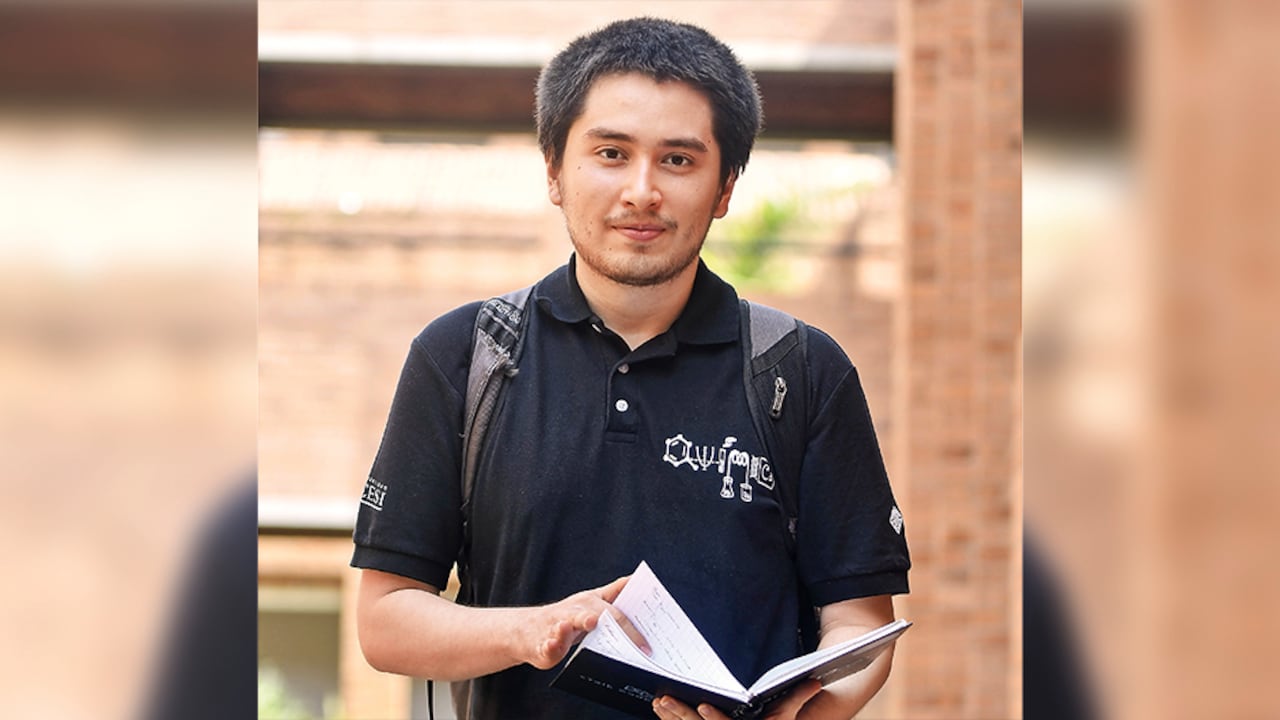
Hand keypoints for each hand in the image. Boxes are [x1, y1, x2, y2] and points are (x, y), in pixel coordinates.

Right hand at [520, 575, 650, 668]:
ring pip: (564, 625)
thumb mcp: (591, 602)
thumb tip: (634, 579)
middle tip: (606, 620)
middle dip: (601, 617)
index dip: (631, 630)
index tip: (647, 647)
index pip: (614, 614)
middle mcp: (573, 613)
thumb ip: (613, 592)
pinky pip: (547, 644)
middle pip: (589, 615)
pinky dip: (551, 644)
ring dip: (573, 625)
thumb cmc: (568, 616)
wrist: (530, 629)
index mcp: (589, 604)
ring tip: (588, 622)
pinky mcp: (543, 644)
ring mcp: (556, 627)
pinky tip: (552, 643)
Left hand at [651, 680, 821, 719]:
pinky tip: (659, 708)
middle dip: (681, 715)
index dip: (714, 719)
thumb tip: (815, 682)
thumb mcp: (786, 718)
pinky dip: (671, 719)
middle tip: (665, 700)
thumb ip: (796, 699)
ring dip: (671, 717)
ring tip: (659, 702)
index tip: (702, 704)